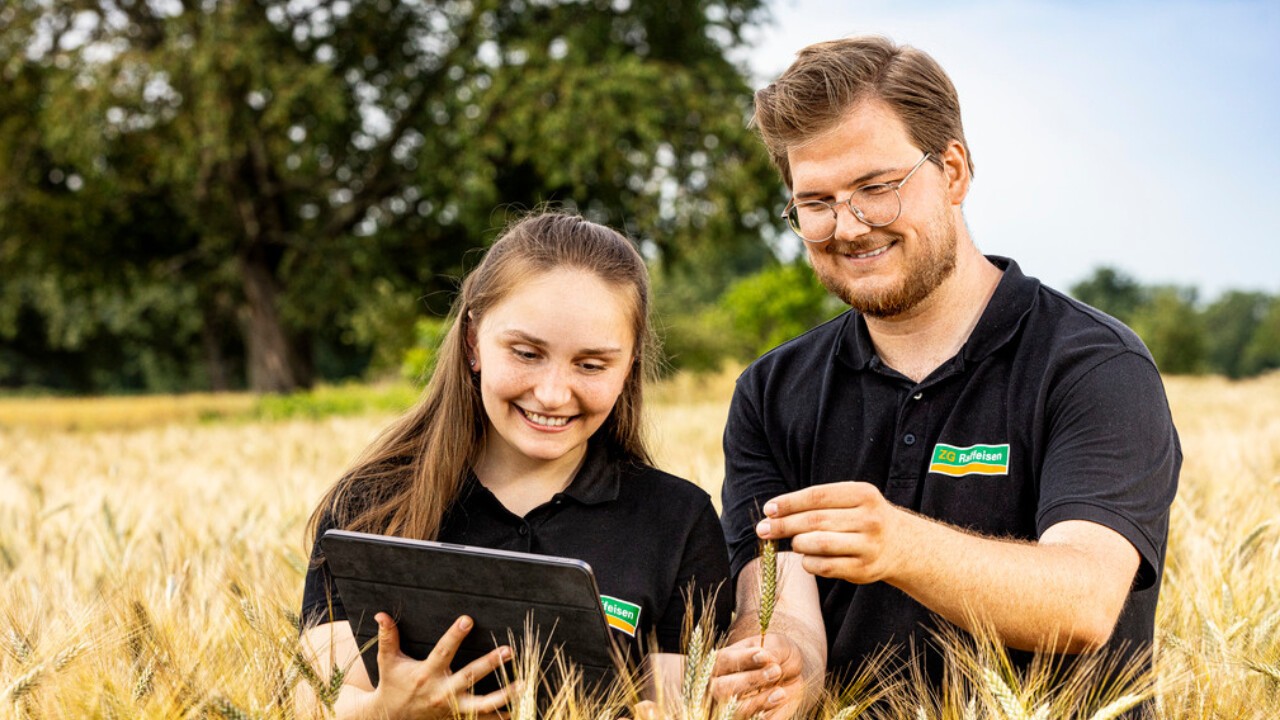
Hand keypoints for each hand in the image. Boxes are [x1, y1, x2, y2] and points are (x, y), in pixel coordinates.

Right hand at [371, 612, 513, 719]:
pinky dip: (498, 717)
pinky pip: (480, 719)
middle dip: (489, 664)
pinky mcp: (456, 717)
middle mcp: (441, 691)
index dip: (455, 635)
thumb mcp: (388, 661)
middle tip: (508, 651)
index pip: (443, 651)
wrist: (390, 718)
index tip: (468, 619)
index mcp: (426, 674)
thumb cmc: (392, 684)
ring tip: (523, 685)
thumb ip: (388, 638)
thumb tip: (381, 615)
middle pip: (469, 677)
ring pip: (481, 704)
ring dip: (503, 695)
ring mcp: (451, 707)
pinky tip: (517, 712)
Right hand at [710, 634, 805, 718]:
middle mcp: (721, 685)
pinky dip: (767, 715)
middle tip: (776, 671)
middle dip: (750, 681)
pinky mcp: (748, 719)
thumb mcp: (778, 646)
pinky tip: (780, 702)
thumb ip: (771, 651)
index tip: (764, 656)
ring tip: (781, 692)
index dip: (742, 659)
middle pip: (722, 688)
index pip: (723, 660)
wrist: (793, 674)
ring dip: (760, 701)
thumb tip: (763, 657)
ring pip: (737, 709)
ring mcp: (732, 706)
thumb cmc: (779, 656)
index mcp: (723, 661)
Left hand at [755, 481, 908, 584]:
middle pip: (815, 520)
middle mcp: (869, 518)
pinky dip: (808, 563)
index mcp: (863, 494)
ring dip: (798, 544)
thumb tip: (773, 513)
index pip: (817, 496)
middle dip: (784, 525)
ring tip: (794, 543)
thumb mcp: (851, 500)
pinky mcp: (865, 569)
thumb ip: (819, 503)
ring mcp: (869, 545)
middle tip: (763, 529)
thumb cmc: (863, 518)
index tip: (768, 509)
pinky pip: (825, 566)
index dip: (789, 503)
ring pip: (819, 544)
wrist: (901, 545)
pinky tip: (806, 558)